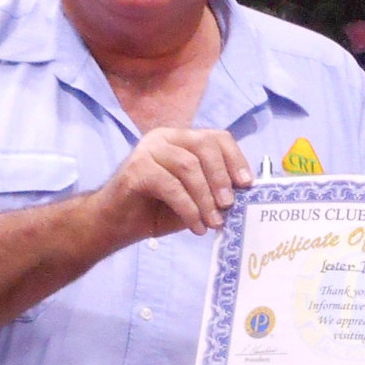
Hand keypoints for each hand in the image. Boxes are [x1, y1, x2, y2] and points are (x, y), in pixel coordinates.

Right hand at [92, 127, 254, 243]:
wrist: (117, 224)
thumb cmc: (159, 210)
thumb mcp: (196, 198)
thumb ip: (216, 190)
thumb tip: (245, 192)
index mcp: (182, 139)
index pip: (216, 137)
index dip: (236, 159)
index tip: (247, 184)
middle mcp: (164, 138)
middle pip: (204, 145)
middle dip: (221, 177)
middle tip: (229, 206)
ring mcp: (148, 150)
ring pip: (189, 167)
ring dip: (206, 198)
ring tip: (214, 223)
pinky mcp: (136, 168)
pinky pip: (171, 186)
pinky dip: (189, 209)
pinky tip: (196, 227)